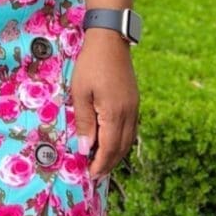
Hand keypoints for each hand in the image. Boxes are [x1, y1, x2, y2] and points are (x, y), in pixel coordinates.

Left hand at [69, 28, 139, 181]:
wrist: (110, 40)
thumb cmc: (91, 64)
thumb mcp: (80, 93)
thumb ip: (85, 122)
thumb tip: (86, 149)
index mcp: (114, 113)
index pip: (109, 148)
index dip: (100, 164)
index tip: (90, 175)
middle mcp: (129, 113)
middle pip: (121, 148)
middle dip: (108, 164)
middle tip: (94, 175)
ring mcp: (134, 107)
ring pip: (128, 140)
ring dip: (116, 155)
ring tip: (102, 163)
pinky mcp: (134, 101)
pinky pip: (131, 129)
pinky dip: (121, 142)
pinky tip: (111, 143)